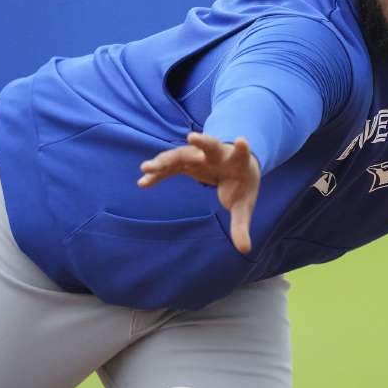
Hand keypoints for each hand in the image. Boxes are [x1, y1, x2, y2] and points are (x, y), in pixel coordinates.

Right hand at [138, 132, 260, 253]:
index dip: (242, 149)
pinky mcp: (186, 162)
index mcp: (236, 162)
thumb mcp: (243, 206)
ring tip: (146, 168)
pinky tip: (143, 183)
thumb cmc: (241, 186)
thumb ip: (241, 225)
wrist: (233, 168)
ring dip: (165, 160)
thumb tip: (245, 250)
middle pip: (209, 146)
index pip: (241, 154)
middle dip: (201, 142)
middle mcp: (217, 154)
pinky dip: (158, 173)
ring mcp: (199, 155)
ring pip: (182, 154)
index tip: (243, 141)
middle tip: (192, 137)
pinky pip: (169, 166)